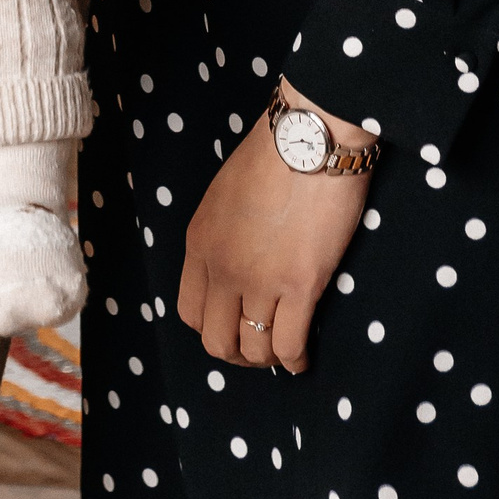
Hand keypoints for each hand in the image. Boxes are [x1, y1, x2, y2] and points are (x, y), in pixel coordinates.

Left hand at [177, 81, 372, 375]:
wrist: (309, 138)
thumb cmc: (272, 156)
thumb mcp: (223, 196)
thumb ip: (222, 237)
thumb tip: (237, 268)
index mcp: (199, 243)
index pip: (190, 312)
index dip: (211, 327)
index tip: (232, 326)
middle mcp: (222, 269)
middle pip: (217, 341)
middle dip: (237, 352)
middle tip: (257, 347)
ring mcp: (260, 281)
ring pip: (254, 349)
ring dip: (267, 358)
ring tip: (282, 351)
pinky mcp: (300, 286)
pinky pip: (288, 345)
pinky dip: (295, 360)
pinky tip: (302, 358)